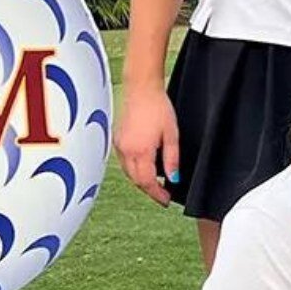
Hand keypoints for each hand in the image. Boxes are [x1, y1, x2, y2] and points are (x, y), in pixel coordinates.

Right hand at [114, 83, 180, 204]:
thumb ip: (172, 159)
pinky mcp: (117, 139)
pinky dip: (134, 169)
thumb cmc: (158, 108)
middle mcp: (126, 150)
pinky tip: (144, 167)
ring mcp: (119, 145)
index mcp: (140, 150)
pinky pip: (124, 162)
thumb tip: (173, 178)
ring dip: (141, 180)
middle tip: (162, 195)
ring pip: (128, 173)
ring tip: (155, 183)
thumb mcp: (172, 135)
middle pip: (136, 180)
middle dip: (149, 190)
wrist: (142, 89)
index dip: (157, 194)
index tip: (166, 200)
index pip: (147, 182)